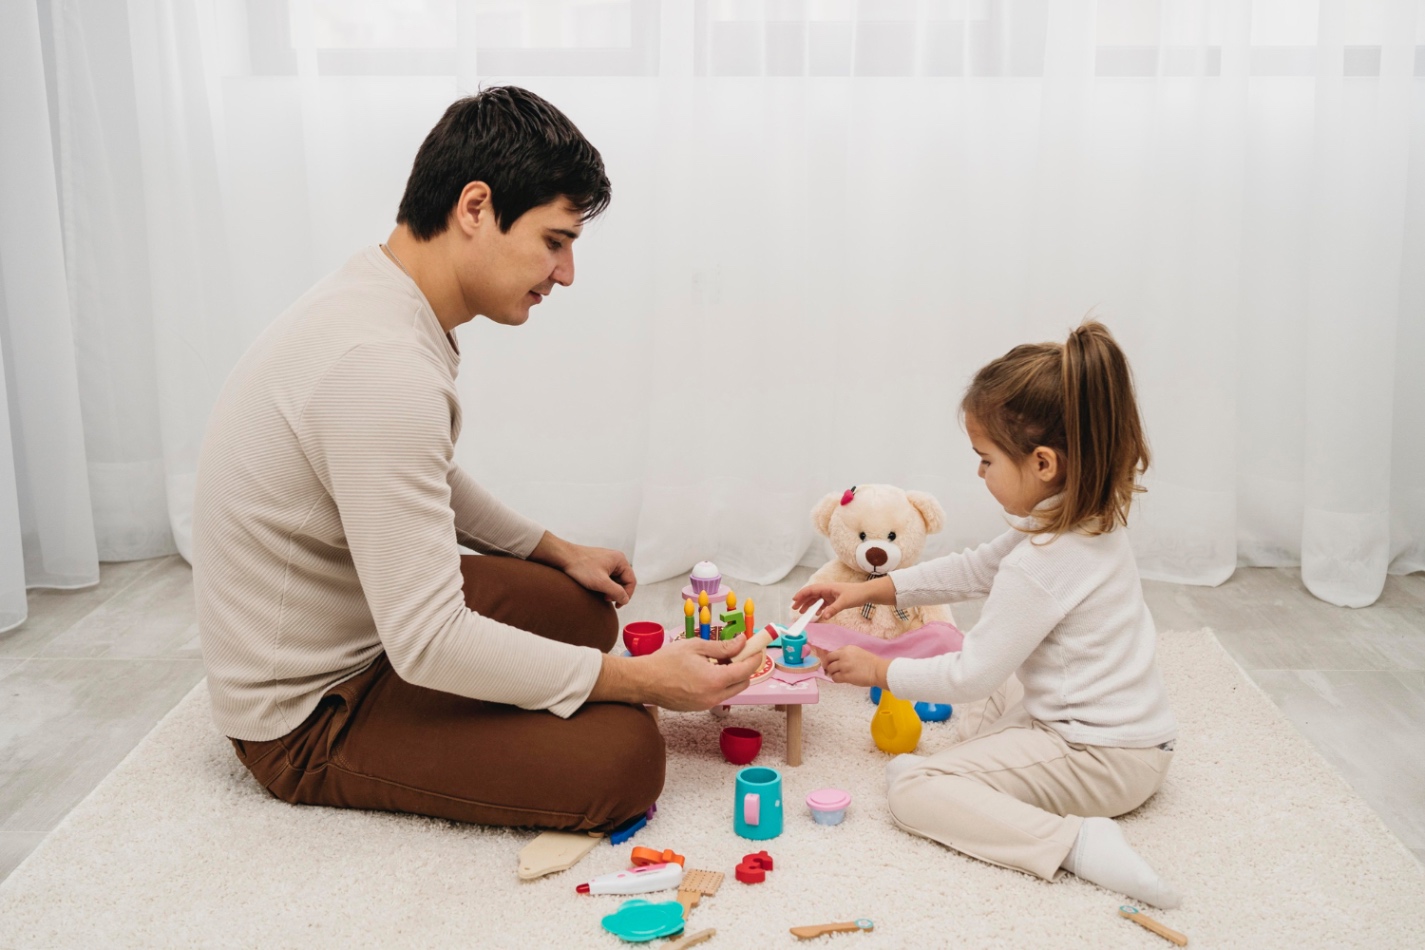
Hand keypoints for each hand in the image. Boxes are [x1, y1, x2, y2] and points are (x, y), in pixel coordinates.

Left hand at [561, 543, 637, 606]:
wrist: (563, 557)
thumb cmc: (581, 567)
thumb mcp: (601, 582)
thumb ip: (616, 592)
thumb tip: (625, 600)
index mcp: (620, 560)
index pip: (631, 581)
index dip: (626, 595)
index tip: (617, 605)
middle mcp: (616, 559)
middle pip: (624, 581)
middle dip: (616, 592)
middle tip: (606, 599)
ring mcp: (607, 561)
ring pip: (615, 580)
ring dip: (610, 590)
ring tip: (600, 594)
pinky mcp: (599, 564)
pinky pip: (607, 577)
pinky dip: (604, 585)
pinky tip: (596, 589)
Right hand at [627, 637, 761, 710]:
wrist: (643, 681)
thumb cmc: (666, 661)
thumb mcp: (696, 646)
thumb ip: (722, 646)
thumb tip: (741, 642)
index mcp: (715, 680)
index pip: (746, 670)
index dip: (754, 657)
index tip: (756, 648)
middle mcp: (713, 696)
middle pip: (743, 683)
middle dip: (744, 667)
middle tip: (736, 652)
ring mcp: (705, 705)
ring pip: (731, 691)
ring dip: (732, 676)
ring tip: (718, 660)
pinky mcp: (698, 708)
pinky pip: (717, 695)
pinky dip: (719, 684)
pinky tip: (707, 671)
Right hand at [790, 582, 863, 620]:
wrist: (866, 593)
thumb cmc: (856, 594)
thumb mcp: (844, 602)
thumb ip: (833, 609)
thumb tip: (823, 616)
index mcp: (827, 587)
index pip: (811, 589)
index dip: (801, 594)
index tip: (794, 600)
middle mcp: (827, 590)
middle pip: (811, 595)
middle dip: (802, 601)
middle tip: (794, 608)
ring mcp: (830, 595)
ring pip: (816, 600)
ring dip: (809, 605)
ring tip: (802, 612)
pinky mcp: (834, 600)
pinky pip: (823, 604)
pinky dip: (818, 608)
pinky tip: (817, 614)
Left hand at [811, 644, 889, 689]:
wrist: (878, 670)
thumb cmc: (870, 662)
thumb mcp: (857, 652)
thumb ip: (846, 654)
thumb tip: (837, 660)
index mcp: (847, 649)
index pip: (832, 653)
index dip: (832, 659)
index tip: (833, 663)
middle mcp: (843, 655)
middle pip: (828, 660)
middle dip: (828, 665)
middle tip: (831, 670)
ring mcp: (843, 666)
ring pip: (830, 669)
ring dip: (832, 673)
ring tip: (838, 675)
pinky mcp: (845, 676)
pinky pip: (834, 678)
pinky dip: (836, 679)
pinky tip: (841, 679)